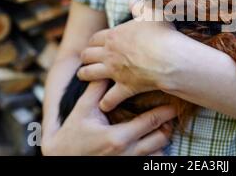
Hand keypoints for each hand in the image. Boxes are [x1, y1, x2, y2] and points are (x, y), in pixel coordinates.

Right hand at [41, 80, 175, 155]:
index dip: (165, 111)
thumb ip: (96, 91)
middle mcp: (127, 153)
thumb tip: (106, 69)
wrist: (61, 159)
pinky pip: (149, 163)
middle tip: (172, 114)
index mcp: (118, 137)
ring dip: (162, 140)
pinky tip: (152, 143)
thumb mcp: (82, 111)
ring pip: (158, 153)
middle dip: (168, 125)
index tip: (174, 103)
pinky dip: (154, 153)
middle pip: (161, 138)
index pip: (151, 122)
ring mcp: (128, 163)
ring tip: (165, 127)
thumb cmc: (72, 136)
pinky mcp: (127, 169)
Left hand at [78, 0, 184, 111]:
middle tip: (86, 59)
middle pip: (87, 55)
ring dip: (85, 75)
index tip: (94, 43)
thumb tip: (133, 0)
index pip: (95, 38)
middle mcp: (109, 54)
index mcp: (113, 36)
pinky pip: (109, 99)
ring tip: (84, 76)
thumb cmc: (162, 34)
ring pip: (89, 74)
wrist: (169, 58)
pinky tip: (104, 105)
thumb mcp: (152, 13)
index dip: (93, 41)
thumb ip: (140, 6)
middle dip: (85, 56)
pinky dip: (106, 103)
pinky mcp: (124, 87)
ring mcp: (115, 72)